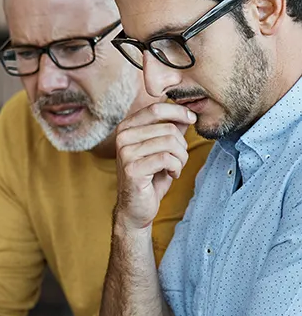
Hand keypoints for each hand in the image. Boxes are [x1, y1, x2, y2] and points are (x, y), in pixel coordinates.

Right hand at [114, 102, 196, 229]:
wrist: (136, 207)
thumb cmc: (150, 178)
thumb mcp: (163, 149)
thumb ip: (171, 129)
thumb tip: (187, 111)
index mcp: (127, 127)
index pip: (156, 108)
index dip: (178, 111)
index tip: (192, 119)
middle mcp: (123, 136)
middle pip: (168, 128)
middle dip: (182, 145)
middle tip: (180, 159)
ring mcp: (125, 153)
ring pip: (169, 143)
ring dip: (181, 158)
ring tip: (175, 168)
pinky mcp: (132, 169)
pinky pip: (166, 158)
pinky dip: (176, 167)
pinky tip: (172, 174)